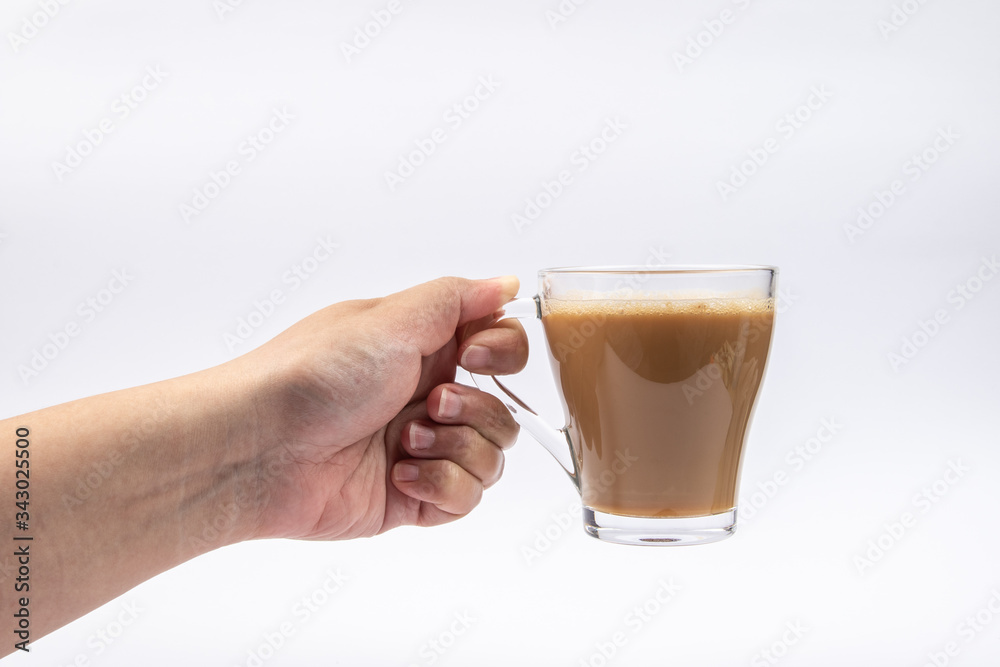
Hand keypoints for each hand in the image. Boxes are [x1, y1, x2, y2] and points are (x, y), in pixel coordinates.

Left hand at [236, 276, 526, 539]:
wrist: (258, 450)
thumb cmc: (313, 375)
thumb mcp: (390, 320)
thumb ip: (457, 300)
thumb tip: (506, 282)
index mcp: (422, 348)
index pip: (500, 347)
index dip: (503, 354)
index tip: (474, 357)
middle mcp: (425, 397)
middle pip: (504, 408)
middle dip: (475, 410)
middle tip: (428, 405)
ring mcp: (420, 450)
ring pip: (491, 456)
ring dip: (456, 448)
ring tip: (404, 443)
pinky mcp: (411, 496)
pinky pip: (466, 499)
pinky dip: (442, 486)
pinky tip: (399, 475)